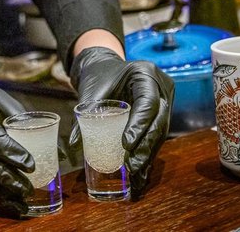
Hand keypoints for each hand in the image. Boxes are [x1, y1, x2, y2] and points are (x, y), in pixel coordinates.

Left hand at [68, 47, 173, 196]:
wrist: (106, 66)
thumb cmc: (98, 76)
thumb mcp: (91, 92)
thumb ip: (84, 115)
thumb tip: (74, 144)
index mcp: (145, 73)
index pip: (147, 103)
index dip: (139, 125)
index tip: (126, 144)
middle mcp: (161, 86)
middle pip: (158, 120)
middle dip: (145, 146)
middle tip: (131, 165)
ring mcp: (165, 98)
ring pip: (161, 130)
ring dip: (148, 153)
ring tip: (136, 173)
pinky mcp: (163, 111)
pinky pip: (158, 132)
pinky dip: (148, 150)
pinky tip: (141, 169)